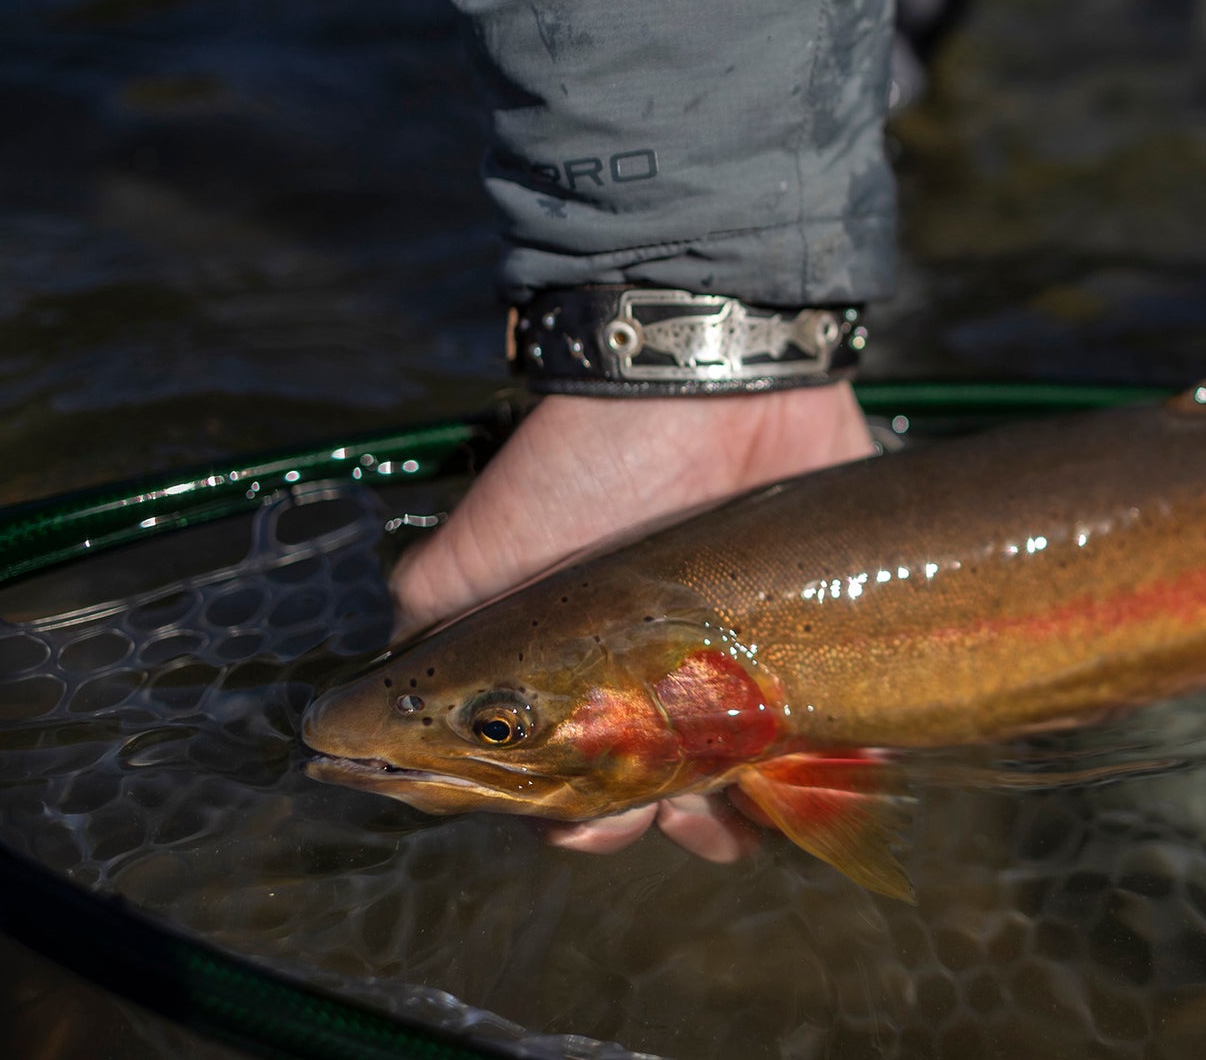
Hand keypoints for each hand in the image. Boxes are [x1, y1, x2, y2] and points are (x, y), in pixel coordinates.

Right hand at [389, 383, 874, 858]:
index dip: (583, 823)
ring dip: (760, 810)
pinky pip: (850, 721)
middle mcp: (666, 675)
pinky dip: (850, 760)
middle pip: (675, 796)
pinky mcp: (829, 626)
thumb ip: (432, 626)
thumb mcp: (476, 554)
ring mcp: (750, 657)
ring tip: (755, 798)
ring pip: (761, 779)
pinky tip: (844, 770)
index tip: (594, 823)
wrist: (706, 382)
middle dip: (674, 823)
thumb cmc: (583, 472)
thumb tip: (355, 725)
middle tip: (677, 805)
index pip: (580, 789)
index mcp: (584, 676)